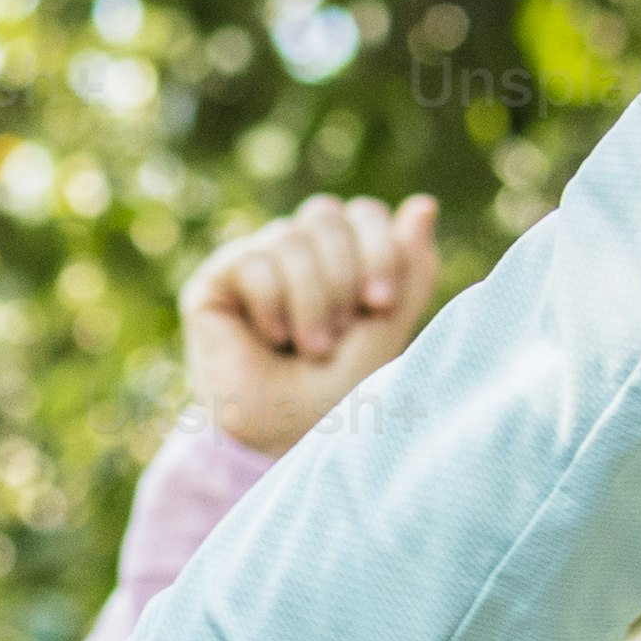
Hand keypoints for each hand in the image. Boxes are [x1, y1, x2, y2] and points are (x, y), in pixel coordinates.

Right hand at [186, 193, 442, 457]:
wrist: (282, 436)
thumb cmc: (337, 393)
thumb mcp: (386, 331)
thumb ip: (410, 270)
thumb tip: (425, 204)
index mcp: (342, 257)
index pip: (363, 214)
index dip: (378, 249)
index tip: (381, 304)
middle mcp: (298, 252)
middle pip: (326, 214)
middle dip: (342, 275)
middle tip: (342, 333)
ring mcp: (255, 262)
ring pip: (288, 236)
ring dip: (309, 298)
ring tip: (309, 347)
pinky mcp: (216, 280)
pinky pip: (252, 260)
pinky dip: (272, 302)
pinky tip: (270, 338)